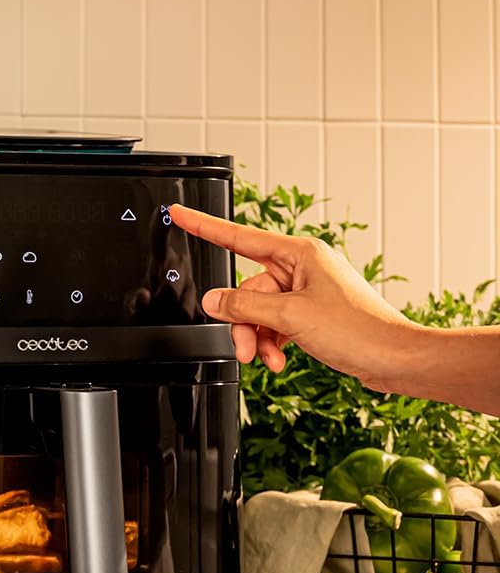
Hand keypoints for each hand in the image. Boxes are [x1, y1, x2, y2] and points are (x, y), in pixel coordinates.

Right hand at [168, 203, 418, 388]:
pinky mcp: (311, 315)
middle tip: (245, 349)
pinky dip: (272, 343)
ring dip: (258, 338)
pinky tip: (280, 358)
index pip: (239, 237)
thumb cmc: (358, 330)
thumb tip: (214, 301)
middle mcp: (302, 268)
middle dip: (244, 323)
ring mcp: (307, 292)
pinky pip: (275, 324)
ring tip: (268, 358)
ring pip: (259, 312)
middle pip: (248, 290)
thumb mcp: (290, 316)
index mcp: (300, 253)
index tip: (179, 214)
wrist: (393, 358)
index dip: (204, 227)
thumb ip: (245, 306)